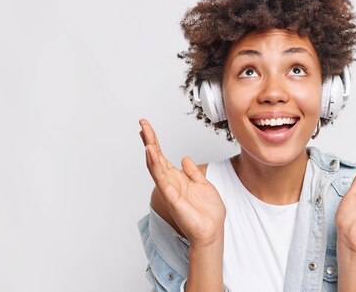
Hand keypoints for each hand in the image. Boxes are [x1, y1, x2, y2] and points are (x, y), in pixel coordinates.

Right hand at [139, 118, 225, 246]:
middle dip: (149, 140)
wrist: (212, 231)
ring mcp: (170, 190)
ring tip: (145, 133)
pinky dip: (155, 165)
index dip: (154, 141)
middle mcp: (171, 182)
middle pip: (155, 158)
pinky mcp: (172, 197)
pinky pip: (162, 179)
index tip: (146, 127)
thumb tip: (185, 159)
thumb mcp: (203, 185)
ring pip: (155, 166)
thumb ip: (192, 172)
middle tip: (142, 124)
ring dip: (149, 149)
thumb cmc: (208, 213)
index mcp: (177, 178)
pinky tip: (151, 152)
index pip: (162, 156)